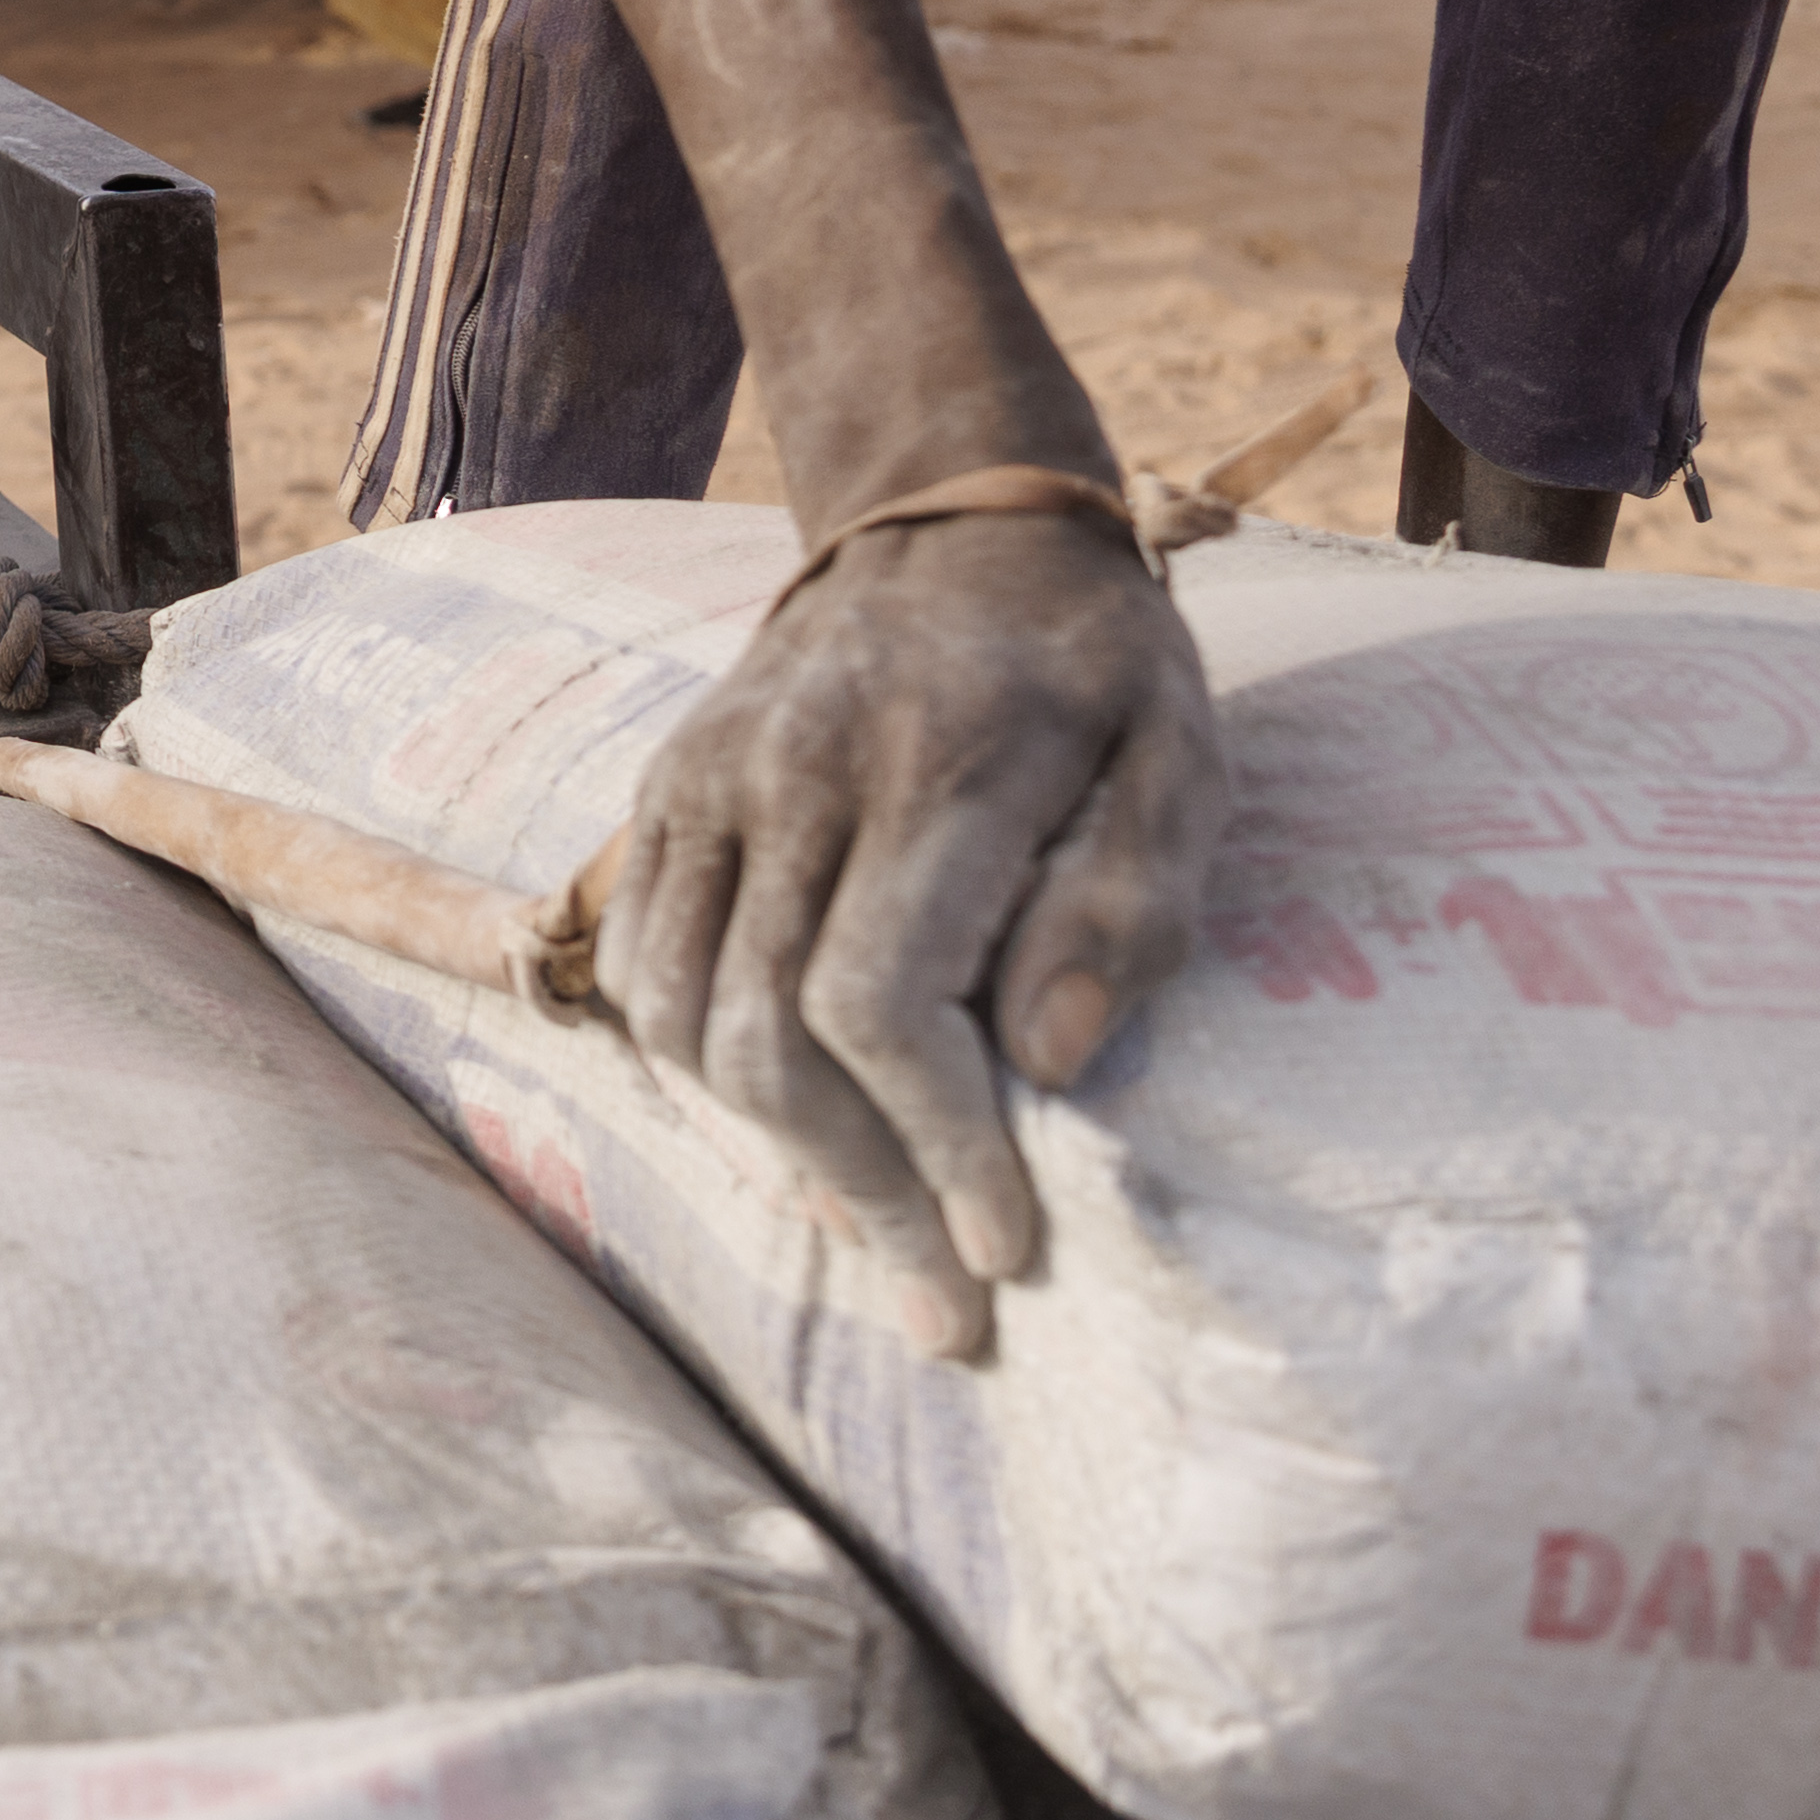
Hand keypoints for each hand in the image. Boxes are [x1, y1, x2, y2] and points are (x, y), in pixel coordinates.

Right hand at [591, 510, 1225, 1354]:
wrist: (952, 515)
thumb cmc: (1094, 663)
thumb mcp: (1180, 755)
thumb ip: (1131, 902)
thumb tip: (1050, 1065)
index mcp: (936, 764)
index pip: (878, 1004)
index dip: (936, 1151)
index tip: (1011, 1253)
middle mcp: (792, 770)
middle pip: (766, 1039)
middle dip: (864, 1198)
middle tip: (947, 1304)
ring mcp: (707, 778)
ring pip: (683, 1020)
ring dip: (779, 1157)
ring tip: (879, 1230)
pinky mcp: (664, 790)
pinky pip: (639, 967)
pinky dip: (700, 1073)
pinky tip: (796, 1131)